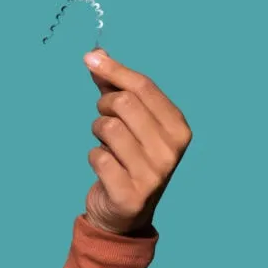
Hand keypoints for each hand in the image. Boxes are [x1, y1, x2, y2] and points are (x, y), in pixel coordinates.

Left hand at [81, 48, 191, 235]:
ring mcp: (154, 174)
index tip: (89, 58)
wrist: (125, 213)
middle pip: (124, 103)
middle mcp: (172, 150)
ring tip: (107, 146)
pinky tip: (105, 168)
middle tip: (106, 121)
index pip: (144, 86)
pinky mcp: (130, 194)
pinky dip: (94, 157)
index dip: (114, 69)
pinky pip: (97, 157)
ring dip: (98, 133)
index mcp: (178, 128)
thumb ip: (113, 86)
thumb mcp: (128, 120)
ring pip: (108, 127)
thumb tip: (96, 55)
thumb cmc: (127, 156)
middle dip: (104, 106)